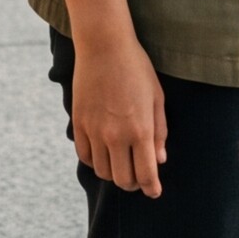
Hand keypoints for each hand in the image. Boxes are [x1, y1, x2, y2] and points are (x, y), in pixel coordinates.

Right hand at [68, 34, 167, 196]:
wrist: (104, 46)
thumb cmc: (136, 68)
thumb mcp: (157, 98)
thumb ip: (159, 132)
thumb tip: (159, 160)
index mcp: (140, 130)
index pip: (145, 174)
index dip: (151, 188)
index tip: (154, 192)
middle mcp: (116, 136)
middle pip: (123, 179)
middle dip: (133, 183)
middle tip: (138, 178)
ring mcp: (95, 131)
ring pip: (102, 171)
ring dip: (113, 174)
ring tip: (121, 165)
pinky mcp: (79, 123)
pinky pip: (85, 156)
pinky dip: (95, 161)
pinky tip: (103, 154)